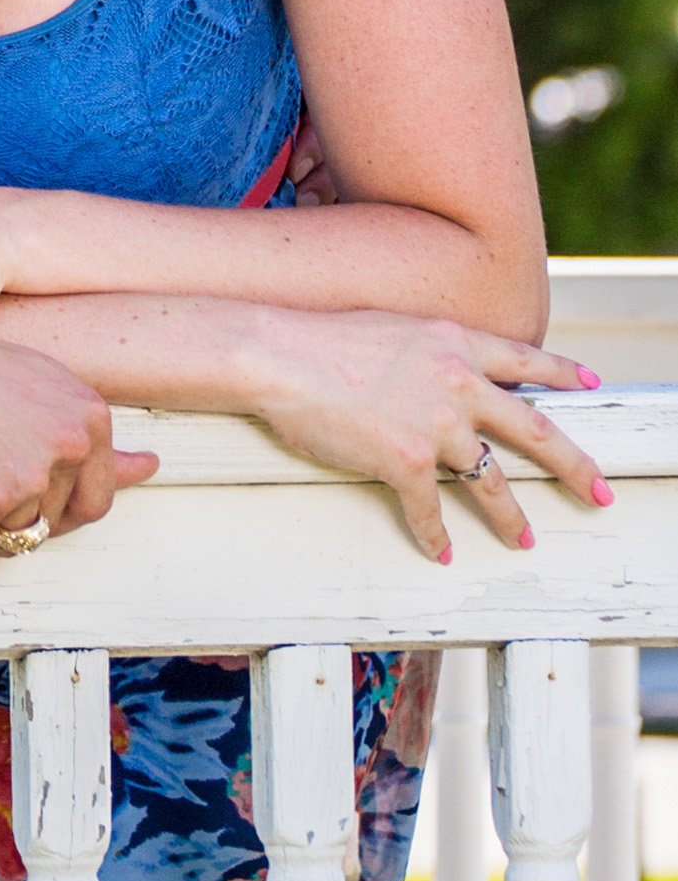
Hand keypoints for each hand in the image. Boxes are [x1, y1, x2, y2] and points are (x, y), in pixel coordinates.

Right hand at [0, 320, 157, 559]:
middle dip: (19, 513)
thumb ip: (93, 436)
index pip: (98, 497)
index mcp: (91, 415)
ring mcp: (32, 472)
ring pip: (14, 537)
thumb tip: (152, 468)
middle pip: (56, 524)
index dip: (53, 500)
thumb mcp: (41, 390)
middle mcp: (73, 443)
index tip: (18, 475)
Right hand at [241, 310, 609, 560]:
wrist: (279, 356)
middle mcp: (457, 382)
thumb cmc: (320, 339)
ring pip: (492, 481)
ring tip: (525, 539)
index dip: (563, 374)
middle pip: (536, 430)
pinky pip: (430, 510)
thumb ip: (431, 351)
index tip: (591, 383)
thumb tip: (446, 374)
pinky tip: (441, 550)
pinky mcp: (405, 461)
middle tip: (600, 491)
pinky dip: (435, 535)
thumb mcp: (393, 329)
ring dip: (512, 517)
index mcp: (454, 344)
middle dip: (576, 466)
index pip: (526, 360)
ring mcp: (435, 424)